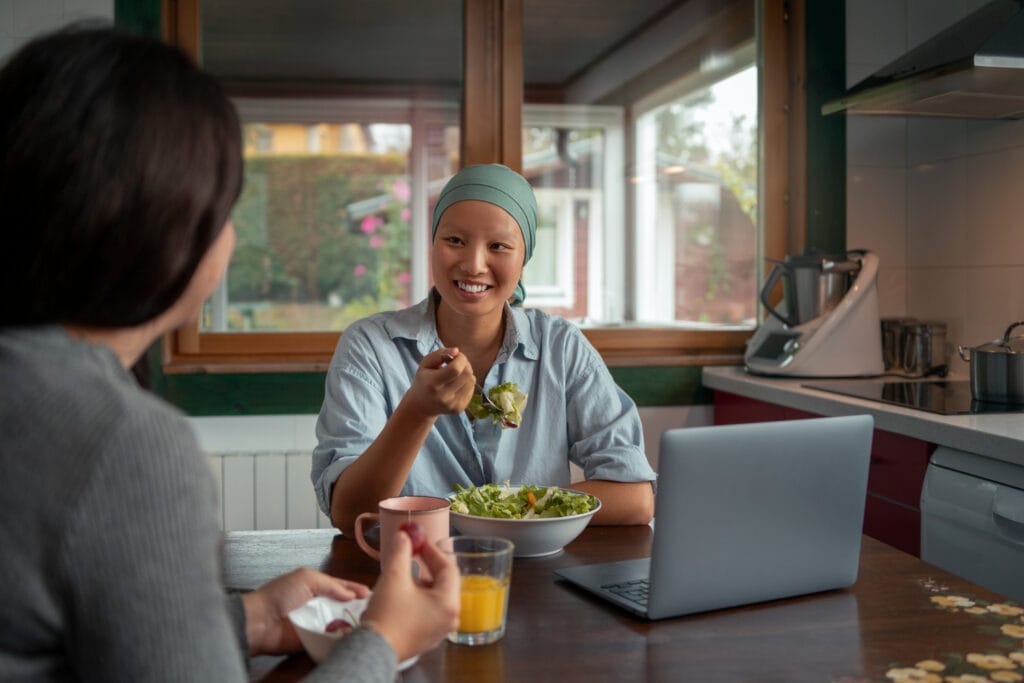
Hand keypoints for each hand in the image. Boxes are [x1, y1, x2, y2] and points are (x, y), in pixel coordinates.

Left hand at [241, 568, 370, 655]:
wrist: (261, 622)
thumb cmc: (278, 595)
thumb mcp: (307, 579)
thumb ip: (331, 585)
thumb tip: (350, 594)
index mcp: (316, 586)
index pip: (341, 587)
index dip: (356, 589)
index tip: (371, 593)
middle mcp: (318, 604)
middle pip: (343, 606)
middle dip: (357, 608)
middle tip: (373, 609)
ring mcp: (316, 622)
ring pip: (340, 623)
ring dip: (352, 623)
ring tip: (367, 623)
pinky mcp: (313, 640)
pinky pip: (331, 639)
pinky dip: (341, 639)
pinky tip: (353, 637)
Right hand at [361, 530, 460, 661]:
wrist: (373, 650)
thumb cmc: (388, 614)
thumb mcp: (394, 576)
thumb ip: (401, 552)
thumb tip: (404, 535)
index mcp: (449, 602)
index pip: (448, 567)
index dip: (432, 551)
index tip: (418, 540)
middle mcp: (450, 617)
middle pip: (443, 582)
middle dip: (427, 566)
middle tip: (412, 553)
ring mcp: (440, 630)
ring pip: (435, 597)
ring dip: (421, 582)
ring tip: (402, 574)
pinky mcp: (427, 637)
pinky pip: (428, 611)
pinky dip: (418, 598)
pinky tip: (401, 594)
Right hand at [404, 347, 474, 418]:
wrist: (421, 406)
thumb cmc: (424, 381)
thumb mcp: (425, 364)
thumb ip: (439, 354)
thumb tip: (456, 351)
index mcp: (433, 383)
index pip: (455, 369)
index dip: (460, 359)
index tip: (456, 356)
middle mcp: (443, 396)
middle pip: (466, 374)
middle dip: (465, 364)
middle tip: (457, 363)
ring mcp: (453, 404)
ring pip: (472, 381)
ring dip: (467, 373)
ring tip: (456, 373)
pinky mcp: (460, 409)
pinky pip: (472, 389)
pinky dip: (467, 382)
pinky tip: (457, 383)